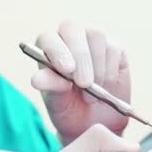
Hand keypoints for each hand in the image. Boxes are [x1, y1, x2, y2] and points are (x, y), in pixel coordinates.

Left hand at [34, 21, 130, 143]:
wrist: (96, 123)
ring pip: (97, 36)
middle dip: (80, 56)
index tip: (66, 70)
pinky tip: (105, 87)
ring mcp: (93, 40)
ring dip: (97, 68)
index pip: (49, 38)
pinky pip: (114, 50)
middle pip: (73, 28)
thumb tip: (36, 80)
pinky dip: (110, 72)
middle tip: (84, 84)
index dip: (57, 50)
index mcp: (49, 48)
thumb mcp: (57, 103)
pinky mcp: (115, 49)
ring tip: (92, 94)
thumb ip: (50, 88)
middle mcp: (70, 37)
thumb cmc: (70, 110)